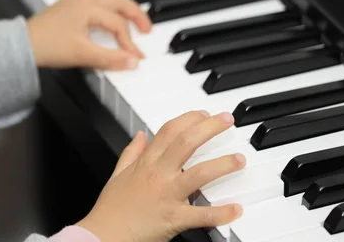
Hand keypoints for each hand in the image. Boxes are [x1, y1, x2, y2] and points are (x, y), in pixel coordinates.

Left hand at [27, 0, 151, 69]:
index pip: (119, 25)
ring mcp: (72, 0)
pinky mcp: (63, 5)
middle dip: (135, 13)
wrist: (21, 44)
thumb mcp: (83, 55)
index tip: (136, 58)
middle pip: (118, 1)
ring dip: (118, 5)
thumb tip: (132, 62)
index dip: (130, 43)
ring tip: (127, 15)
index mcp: (90, 7)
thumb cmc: (47, 46)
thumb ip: (110, 59)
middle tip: (146, 28)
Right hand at [77, 111, 245, 241]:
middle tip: (227, 121)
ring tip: (239, 159)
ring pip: (199, 174)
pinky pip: (201, 214)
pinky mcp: (174, 218)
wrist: (104, 234)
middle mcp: (158, 174)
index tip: (203, 114)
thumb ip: (131, 152)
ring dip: (223, 164)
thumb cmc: (111, 208)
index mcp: (146, 163)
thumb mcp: (117, 173)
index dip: (188, 119)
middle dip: (209, 128)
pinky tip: (236, 208)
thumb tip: (140, 134)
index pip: (169, 131)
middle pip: (187, 142)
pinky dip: (221, 212)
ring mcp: (167, 195)